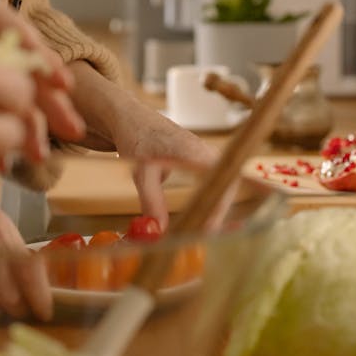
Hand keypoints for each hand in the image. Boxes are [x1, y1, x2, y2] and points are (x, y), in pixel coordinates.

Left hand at [67, 60, 218, 227]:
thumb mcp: (141, 171)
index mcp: (199, 153)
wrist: (129, 118)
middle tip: (204, 237)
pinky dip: (207, 202)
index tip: (208, 230)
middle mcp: (207, 154)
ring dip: (214, 208)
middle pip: (226, 186)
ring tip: (200, 233)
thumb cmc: (136, 138)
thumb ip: (151, 201)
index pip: (223, 183)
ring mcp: (204, 156)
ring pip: (220, 186)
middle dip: (218, 213)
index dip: (219, 209)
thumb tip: (160, 232)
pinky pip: (211, 184)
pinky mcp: (198, 162)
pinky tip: (197, 220)